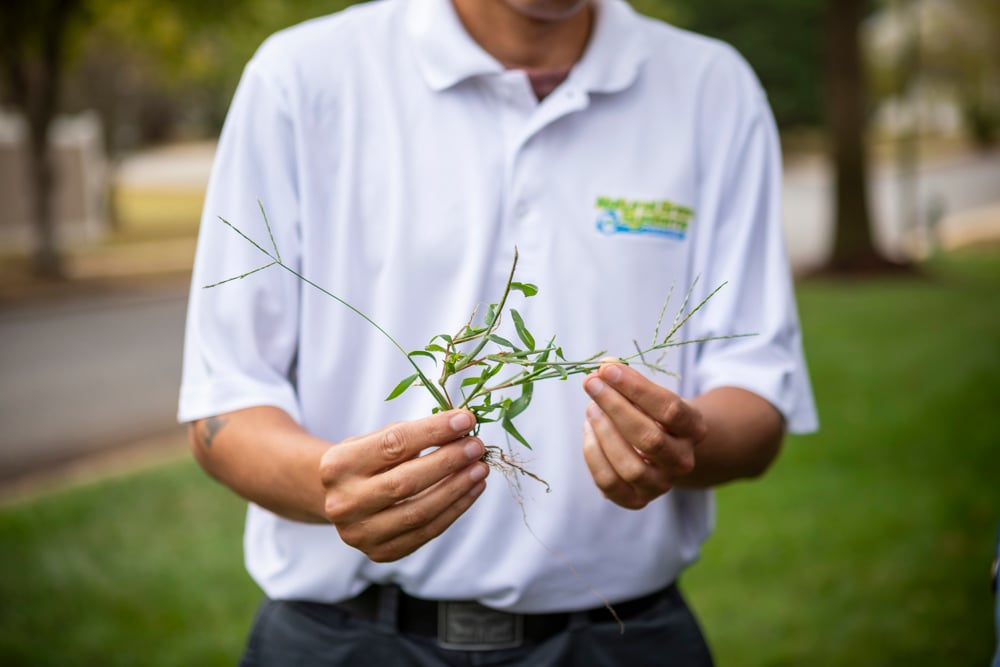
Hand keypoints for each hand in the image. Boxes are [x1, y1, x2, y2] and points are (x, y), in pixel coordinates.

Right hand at [320, 410, 488, 561]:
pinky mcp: (380, 553)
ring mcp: (359, 533)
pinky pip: (426, 532)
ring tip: (480, 468)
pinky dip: (455, 509)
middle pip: (406, 481)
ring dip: (457, 488)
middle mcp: (343, 502)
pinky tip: (471, 490)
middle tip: (476, 446)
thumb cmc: (366, 462)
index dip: (434, 431)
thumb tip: (461, 427)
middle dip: (448, 461)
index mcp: (338, 465)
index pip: (393, 444)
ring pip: (419, 512)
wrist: (342, 499)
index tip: (465, 420)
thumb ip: (413, 433)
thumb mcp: (375, 440)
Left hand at [582, 362, 706, 508]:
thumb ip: (627, 379)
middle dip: (615, 407)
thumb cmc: (652, 413)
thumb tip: (603, 367)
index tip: (607, 369)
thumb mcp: (648, 393)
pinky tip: (589, 431)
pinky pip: (610, 483)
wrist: (664, 450)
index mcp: (694, 428)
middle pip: (649, 439)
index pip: (669, 408)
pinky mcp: (636, 500)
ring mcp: (661, 484)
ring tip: (591, 408)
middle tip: (591, 383)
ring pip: (631, 466)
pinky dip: (593, 455)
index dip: (635, 387)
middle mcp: (682, 460)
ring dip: (604, 433)